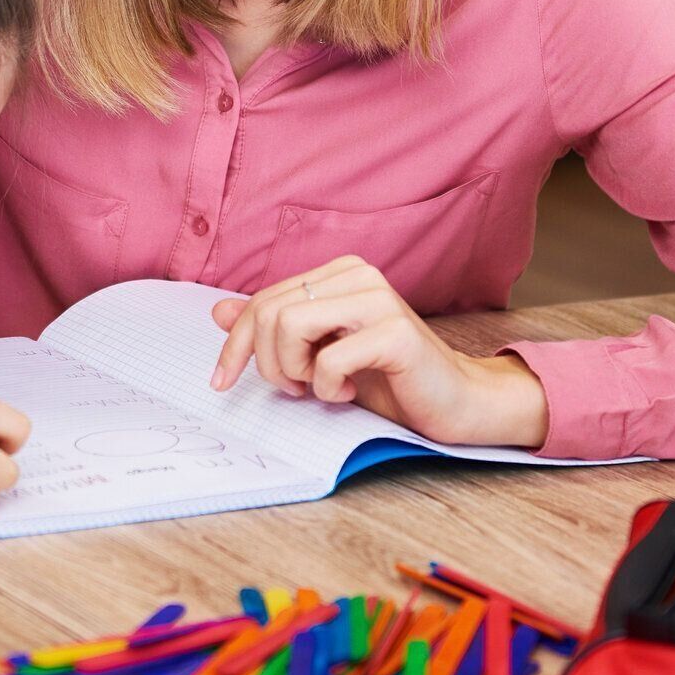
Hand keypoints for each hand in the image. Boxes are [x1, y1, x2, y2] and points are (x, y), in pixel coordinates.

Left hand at [208, 256, 547, 447]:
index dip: (234, 344)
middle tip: (295, 388)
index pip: (262, 301)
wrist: (455, 401)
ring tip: (322, 386)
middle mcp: (358, 274)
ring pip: (289, 327)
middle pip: (268, 312)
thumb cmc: (389, 378)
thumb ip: (274, 329)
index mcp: (337, 273)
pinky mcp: (395, 332)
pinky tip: (353, 391)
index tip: (221, 382)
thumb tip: (218, 311)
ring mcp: (378, 299)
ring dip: (295, 371)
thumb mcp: (320, 353)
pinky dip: (329, 389)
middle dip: (265, 363)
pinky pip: (329, 361)